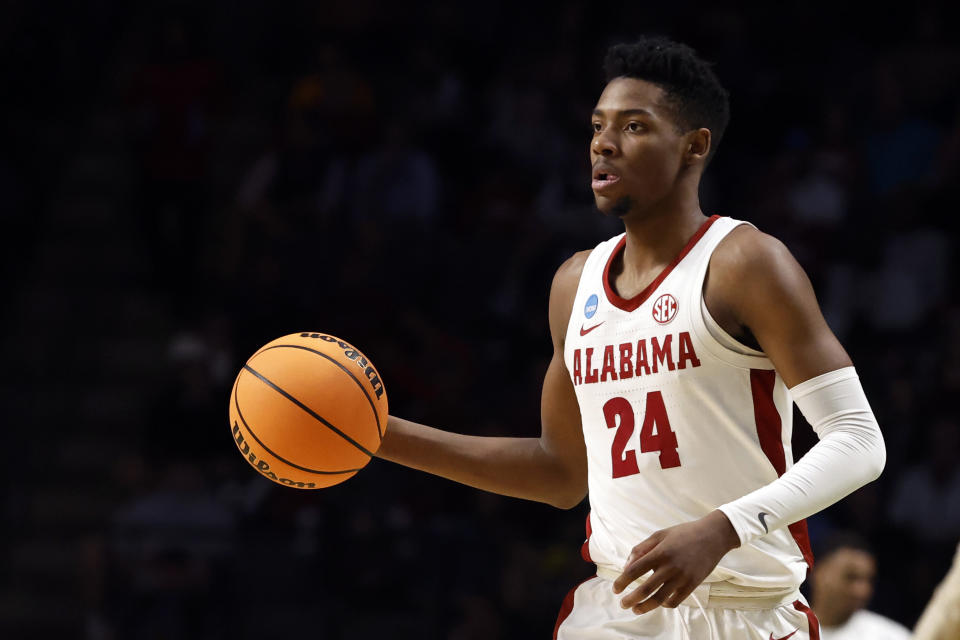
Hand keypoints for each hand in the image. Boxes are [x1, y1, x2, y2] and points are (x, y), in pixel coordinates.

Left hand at [612, 510, 739, 613]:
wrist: (712, 536)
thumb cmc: (683, 534)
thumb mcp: (659, 535)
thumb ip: (641, 549)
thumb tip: (626, 566)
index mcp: (660, 552)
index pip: (635, 570)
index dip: (622, 581)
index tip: (615, 589)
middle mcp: (670, 566)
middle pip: (645, 589)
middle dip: (631, 599)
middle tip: (622, 604)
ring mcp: (682, 577)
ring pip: (659, 599)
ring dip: (645, 607)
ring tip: (636, 609)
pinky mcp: (692, 584)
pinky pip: (675, 601)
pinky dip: (664, 604)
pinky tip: (658, 603)